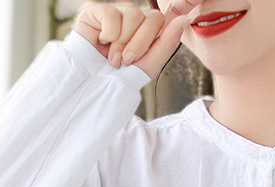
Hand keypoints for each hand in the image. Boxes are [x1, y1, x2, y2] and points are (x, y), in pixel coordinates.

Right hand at [73, 0, 204, 79]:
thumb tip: (184, 19)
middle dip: (140, 44)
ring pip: (133, 14)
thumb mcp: (148, 65)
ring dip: (122, 43)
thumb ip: (166, 42)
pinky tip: (100, 43)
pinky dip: (108, 34)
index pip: (160, 20)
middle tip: (125, 60)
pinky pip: (112, 14)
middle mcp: (130, 18)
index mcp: (144, 30)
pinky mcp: (95, 11)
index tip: (136, 59)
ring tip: (112, 57)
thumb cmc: (118, 79)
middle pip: (151, 17)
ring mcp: (114, 12)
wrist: (90, 88)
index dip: (151, 40)